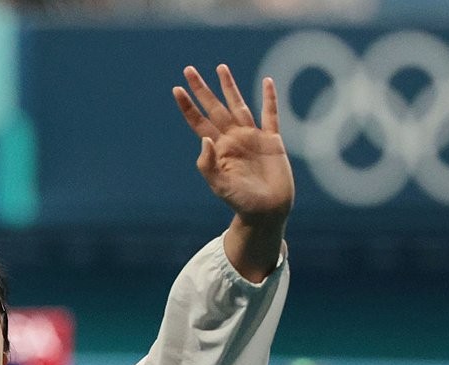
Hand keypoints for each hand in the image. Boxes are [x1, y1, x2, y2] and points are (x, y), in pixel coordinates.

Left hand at [174, 64, 292, 280]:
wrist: (267, 212)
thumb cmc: (241, 203)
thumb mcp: (220, 187)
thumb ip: (209, 165)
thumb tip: (204, 139)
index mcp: (219, 149)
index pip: (199, 122)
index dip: (188, 106)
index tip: (177, 89)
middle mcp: (233, 139)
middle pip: (215, 108)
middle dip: (202, 89)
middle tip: (188, 69)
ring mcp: (252, 138)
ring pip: (239, 105)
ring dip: (229, 87)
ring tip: (220, 68)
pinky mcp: (272, 141)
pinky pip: (270, 115)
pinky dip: (269, 99)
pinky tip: (267, 82)